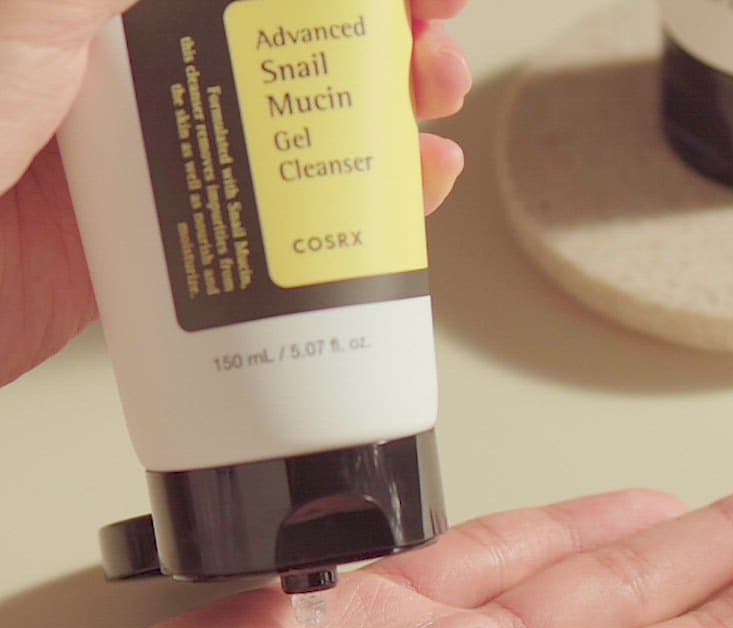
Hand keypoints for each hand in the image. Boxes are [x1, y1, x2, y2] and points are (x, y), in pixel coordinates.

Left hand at [0, 0, 470, 384]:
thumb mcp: (39, 1)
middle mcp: (125, 54)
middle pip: (284, 31)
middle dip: (376, 33)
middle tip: (429, 45)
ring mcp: (145, 147)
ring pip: (288, 119)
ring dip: (376, 117)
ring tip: (426, 120)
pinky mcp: (159, 236)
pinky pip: (265, 215)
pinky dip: (338, 214)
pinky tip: (393, 202)